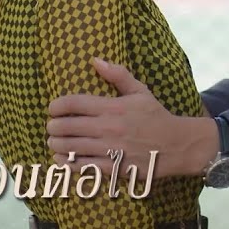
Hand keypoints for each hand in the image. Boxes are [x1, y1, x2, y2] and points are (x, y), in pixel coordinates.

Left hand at [45, 58, 214, 180]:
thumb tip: (95, 60)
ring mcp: (110, 150)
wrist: (177, 145)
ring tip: (53, 142)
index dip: (57, 105)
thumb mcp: (140, 91)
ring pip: (71, 148)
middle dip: (53, 127)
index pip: (74, 103)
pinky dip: (67, 163)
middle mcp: (109, 128)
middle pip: (67, 127)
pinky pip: (82, 166)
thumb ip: (118, 75)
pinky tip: (61, 159)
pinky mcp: (114, 168)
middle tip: (51, 127)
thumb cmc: (156, 116)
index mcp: (113, 107)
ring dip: (56, 145)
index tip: (52, 108)